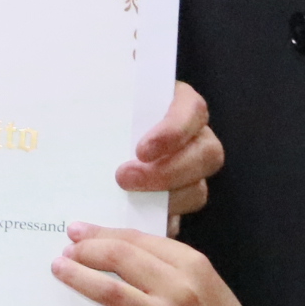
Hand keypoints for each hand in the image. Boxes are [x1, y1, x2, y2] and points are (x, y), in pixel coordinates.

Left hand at [52, 222, 268, 305]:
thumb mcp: (203, 282)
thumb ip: (168, 262)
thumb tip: (120, 243)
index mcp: (193, 265)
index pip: (137, 240)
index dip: (102, 233)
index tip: (76, 231)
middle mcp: (182, 291)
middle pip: (121, 260)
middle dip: (86, 251)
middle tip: (64, 251)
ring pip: (113, 294)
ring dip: (80, 279)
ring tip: (60, 271)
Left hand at [115, 81, 222, 219]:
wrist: (97, 131)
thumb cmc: (105, 108)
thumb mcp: (111, 95)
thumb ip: (112, 93)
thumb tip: (102, 81)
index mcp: (180, 103)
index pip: (192, 111)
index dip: (173, 132)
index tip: (142, 149)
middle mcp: (195, 136)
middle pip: (207, 155)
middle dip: (167, 171)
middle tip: (125, 178)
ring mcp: (192, 170)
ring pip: (198, 190)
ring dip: (165, 199)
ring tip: (127, 200)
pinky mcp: (178, 201)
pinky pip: (179, 217)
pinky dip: (160, 222)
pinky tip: (135, 224)